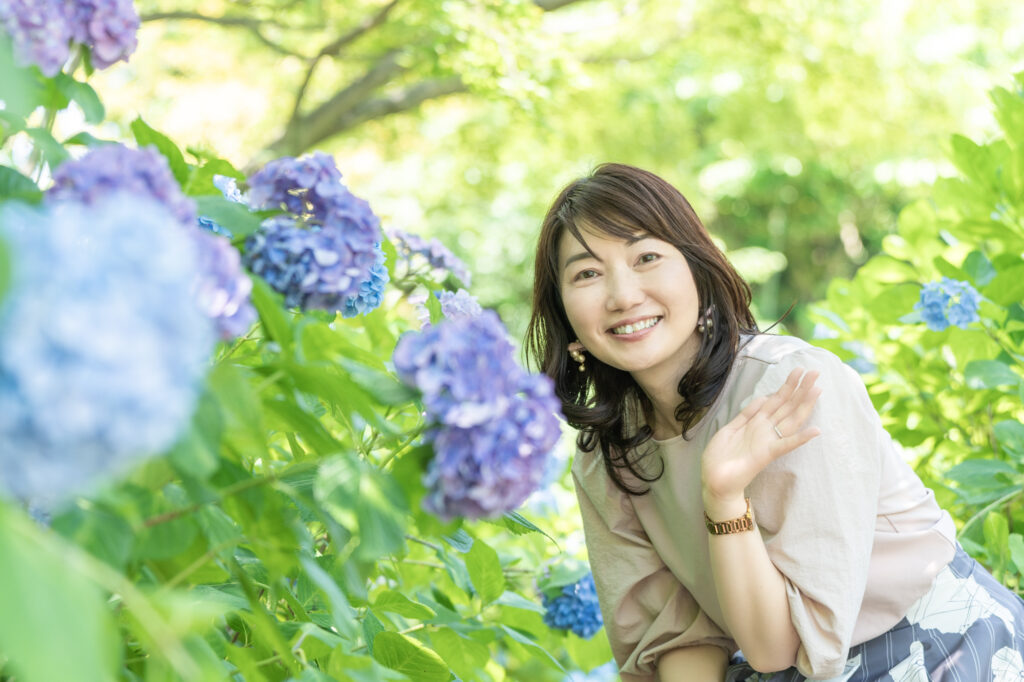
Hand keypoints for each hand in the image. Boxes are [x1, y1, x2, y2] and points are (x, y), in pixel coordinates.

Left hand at [701, 368, 821, 514]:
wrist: (714, 482)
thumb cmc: (721, 457)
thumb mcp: (730, 428)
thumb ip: (747, 414)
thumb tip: (764, 397)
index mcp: (756, 423)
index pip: (776, 401)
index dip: (787, 386)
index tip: (799, 370)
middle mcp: (765, 430)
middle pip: (787, 405)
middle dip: (800, 389)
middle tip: (815, 372)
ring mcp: (767, 441)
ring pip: (790, 419)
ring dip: (804, 404)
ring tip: (817, 389)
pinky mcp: (766, 454)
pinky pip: (786, 444)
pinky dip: (800, 438)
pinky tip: (816, 430)